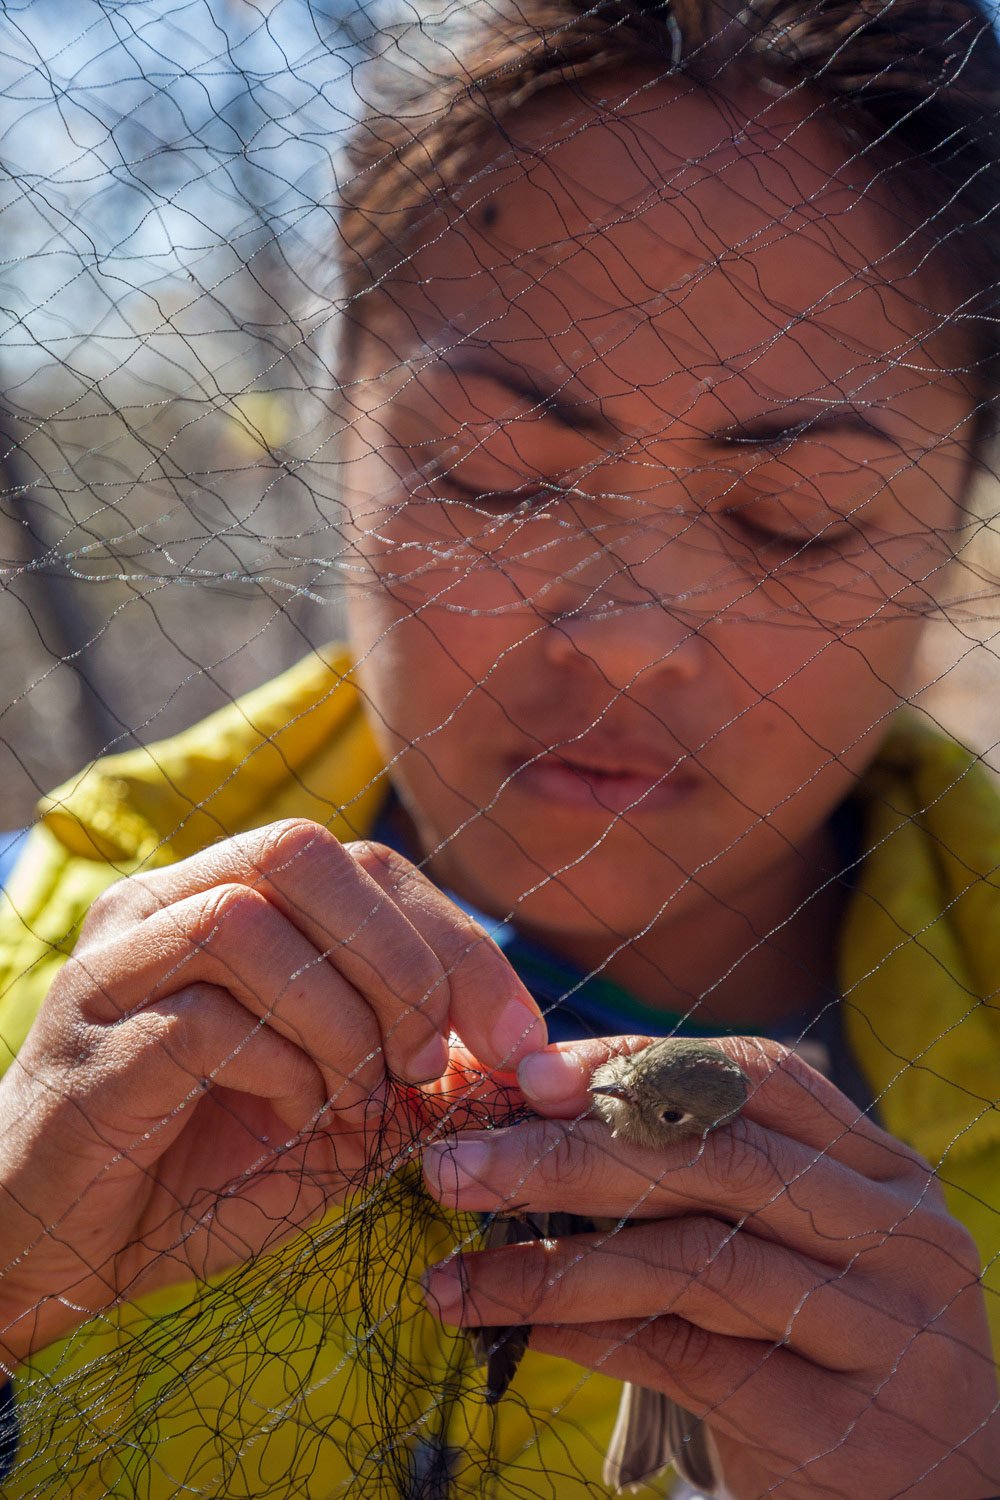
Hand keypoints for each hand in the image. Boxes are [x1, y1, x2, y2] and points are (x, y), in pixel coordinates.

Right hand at [0, 818, 544, 1369]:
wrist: (72, 1255)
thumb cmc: (207, 1170)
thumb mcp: (343, 1111)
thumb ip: (418, 1067)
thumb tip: (530, 1057)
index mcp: (229, 896)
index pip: (366, 862)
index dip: (458, 942)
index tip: (522, 1046)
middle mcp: (164, 903)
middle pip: (305, 852)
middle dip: (402, 960)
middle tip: (425, 1062)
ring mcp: (118, 964)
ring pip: (253, 923)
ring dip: (340, 1021)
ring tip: (350, 1099)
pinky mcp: (93, 1039)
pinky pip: (205, 1016)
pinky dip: (279, 1068)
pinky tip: (286, 1119)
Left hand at [422, 1036, 999, 1498]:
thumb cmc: (828, 1358)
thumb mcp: (794, 1253)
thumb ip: (702, 1185)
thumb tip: (530, 1115)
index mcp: (886, 1172)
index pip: (754, 1079)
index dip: (634, 1065)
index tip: (524, 1076)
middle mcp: (904, 1237)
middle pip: (715, 1159)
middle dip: (565, 1154)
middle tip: (452, 1164)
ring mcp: (887, 1333)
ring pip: (695, 1260)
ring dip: (553, 1262)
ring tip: (455, 1273)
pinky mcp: (843, 1429)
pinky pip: (687, 1359)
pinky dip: (586, 1335)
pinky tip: (515, 1329)